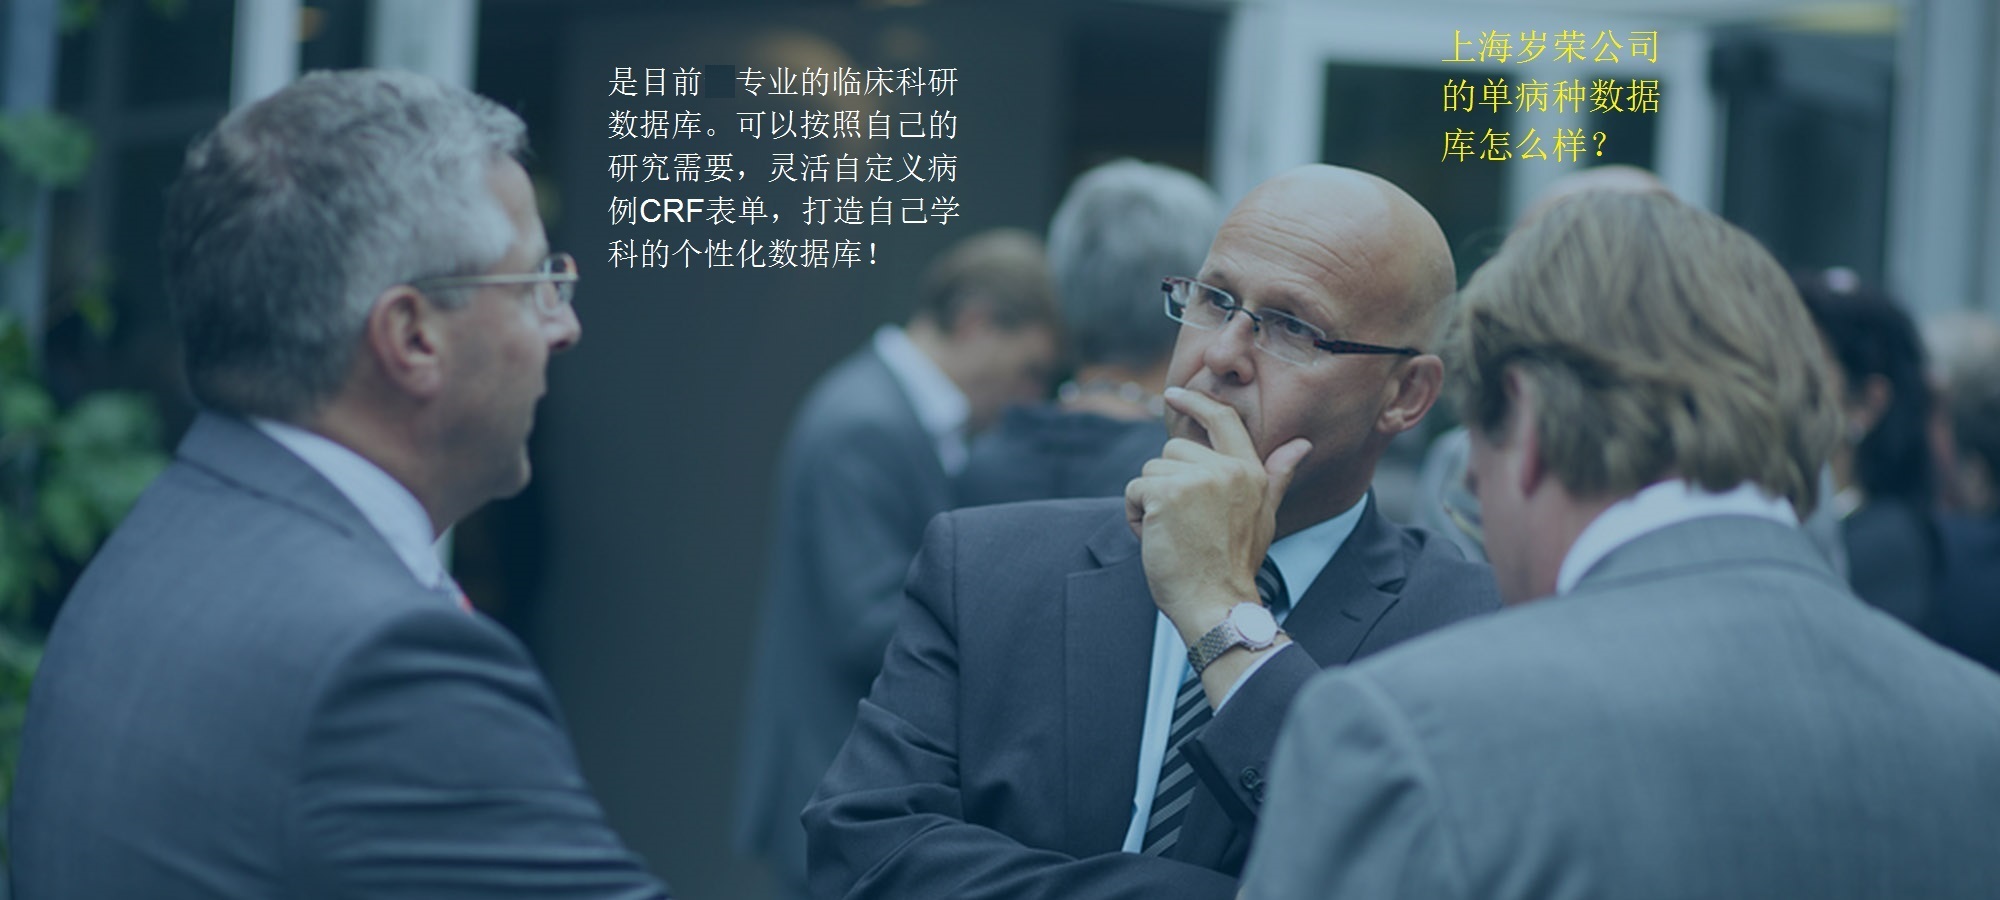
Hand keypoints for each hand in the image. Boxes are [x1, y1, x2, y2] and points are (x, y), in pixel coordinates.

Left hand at [1126, 387, 1310, 644]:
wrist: (1217, 602)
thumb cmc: (1235, 564)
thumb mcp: (1264, 515)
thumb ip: (1276, 476)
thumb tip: (1302, 444)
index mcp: (1249, 471)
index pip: (1223, 419)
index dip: (1196, 402)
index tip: (1174, 394)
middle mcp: (1226, 469)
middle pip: (1173, 450)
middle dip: (1167, 484)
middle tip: (1182, 524)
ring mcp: (1197, 479)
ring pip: (1150, 471)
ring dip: (1149, 503)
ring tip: (1171, 534)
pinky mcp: (1167, 494)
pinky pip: (1133, 490)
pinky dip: (1134, 516)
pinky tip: (1154, 539)